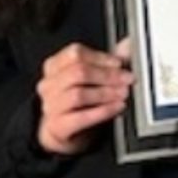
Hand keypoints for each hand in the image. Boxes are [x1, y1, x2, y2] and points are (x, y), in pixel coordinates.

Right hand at [35, 39, 133, 154]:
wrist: (64, 133)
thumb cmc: (78, 103)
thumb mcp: (91, 79)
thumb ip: (108, 62)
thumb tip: (128, 45)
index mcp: (54, 66)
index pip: (75, 54)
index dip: (100, 57)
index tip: (119, 64)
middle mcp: (49, 84)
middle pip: (77, 72)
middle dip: (107, 75)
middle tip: (126, 79)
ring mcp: (50, 106)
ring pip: (78, 94)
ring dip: (105, 93)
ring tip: (123, 94)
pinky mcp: (57, 126)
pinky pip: (81, 117)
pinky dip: (103, 111)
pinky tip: (117, 108)